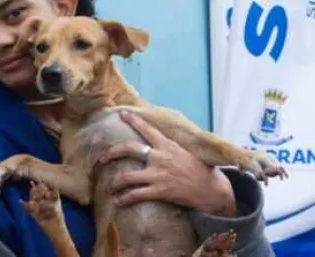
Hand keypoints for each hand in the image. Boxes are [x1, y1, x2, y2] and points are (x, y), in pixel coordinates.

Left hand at [98, 111, 236, 216]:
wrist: (212, 190)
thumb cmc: (202, 171)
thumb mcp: (187, 153)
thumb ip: (173, 149)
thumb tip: (164, 145)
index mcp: (168, 145)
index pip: (147, 129)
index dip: (133, 120)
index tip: (122, 113)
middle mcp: (160, 157)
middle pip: (129, 149)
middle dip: (112, 152)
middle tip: (102, 158)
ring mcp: (158, 174)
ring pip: (127, 176)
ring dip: (115, 183)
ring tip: (110, 187)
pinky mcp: (159, 190)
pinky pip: (135, 194)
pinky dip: (124, 199)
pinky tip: (119, 201)